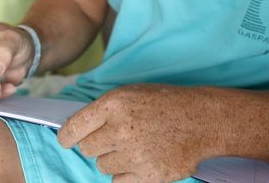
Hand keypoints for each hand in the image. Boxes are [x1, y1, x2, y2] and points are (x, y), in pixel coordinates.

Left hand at [57, 84, 219, 182]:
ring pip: (102, 166)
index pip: (74, 128)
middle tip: (117, 139)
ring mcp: (135, 154)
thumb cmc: (165, 104)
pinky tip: (141, 160)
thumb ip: (103, 111)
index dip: (67, 137)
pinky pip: (118, 182)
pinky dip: (126, 174)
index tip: (67, 141)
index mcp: (114, 104)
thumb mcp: (130, 94)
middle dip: (98, 146)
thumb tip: (76, 130)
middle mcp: (121, 129)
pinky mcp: (148, 175)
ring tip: (136, 146)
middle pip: (87, 149)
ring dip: (114, 160)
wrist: (201, 119)